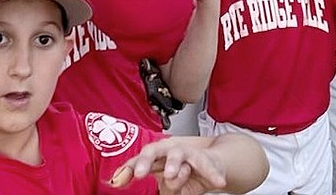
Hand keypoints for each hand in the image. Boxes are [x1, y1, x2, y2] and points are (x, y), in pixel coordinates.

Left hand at [110, 138, 226, 194]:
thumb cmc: (182, 171)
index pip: (138, 160)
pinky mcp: (205, 159)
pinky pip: (207, 166)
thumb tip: (118, 183)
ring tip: (171, 175)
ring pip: (177, 154)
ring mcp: (186, 153)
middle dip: (145, 160)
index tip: (119, 181)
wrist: (211, 164)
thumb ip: (150, 184)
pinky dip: (212, 174)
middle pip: (153, 150)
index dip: (127, 169)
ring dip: (173, 164)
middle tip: (139, 173)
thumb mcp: (165, 183)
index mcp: (155, 156)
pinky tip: (217, 182)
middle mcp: (168, 150)